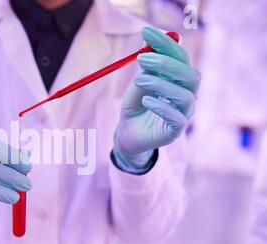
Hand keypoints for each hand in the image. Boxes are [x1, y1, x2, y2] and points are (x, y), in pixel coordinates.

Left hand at [113, 27, 200, 172]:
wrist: (128, 136)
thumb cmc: (135, 108)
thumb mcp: (137, 86)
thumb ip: (145, 71)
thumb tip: (150, 47)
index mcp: (178, 81)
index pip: (180, 58)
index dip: (166, 44)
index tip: (146, 33)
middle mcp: (186, 95)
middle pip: (190, 75)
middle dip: (167, 64)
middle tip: (141, 59)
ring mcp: (183, 114)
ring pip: (185, 96)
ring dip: (161, 84)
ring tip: (139, 80)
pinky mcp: (175, 132)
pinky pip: (177, 118)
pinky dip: (161, 107)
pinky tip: (146, 100)